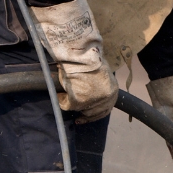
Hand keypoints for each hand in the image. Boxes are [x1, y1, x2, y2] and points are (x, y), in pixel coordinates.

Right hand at [31, 0, 117, 122]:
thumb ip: (99, 85)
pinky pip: (66, 104)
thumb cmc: (90, 59)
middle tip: (77, 116)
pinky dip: (61, 99)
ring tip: (65, 94)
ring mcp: (91, 102)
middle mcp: (104, 99)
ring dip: (72, 103)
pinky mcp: (77, 102)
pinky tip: (59, 93)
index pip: (106, 109)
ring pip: (79, 109)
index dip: (95, 113)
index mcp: (113, 92)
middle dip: (84, 114)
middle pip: (93, 113)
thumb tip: (91, 91)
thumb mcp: (101, 73)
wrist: (82, 55)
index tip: (87, 115)